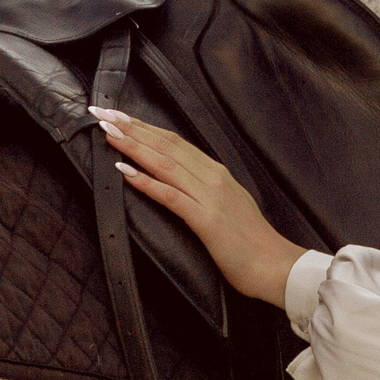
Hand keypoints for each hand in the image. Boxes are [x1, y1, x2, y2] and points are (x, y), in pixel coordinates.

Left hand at [90, 108, 308, 307]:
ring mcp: (209, 196)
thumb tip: (183, 182)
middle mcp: (212, 177)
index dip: (145, 126)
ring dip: (134, 147)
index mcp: (216, 172)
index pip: (175, 142)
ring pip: (165, 164)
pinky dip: (146, 182)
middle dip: (132, 128)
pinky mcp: (206, 220)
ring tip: (108, 134)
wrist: (276, 266)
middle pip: (166, 145)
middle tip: (103, 114)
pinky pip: (170, 196)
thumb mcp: (229, 205)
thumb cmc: (251, 243)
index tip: (119, 115)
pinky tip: (124, 172)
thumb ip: (208, 190)